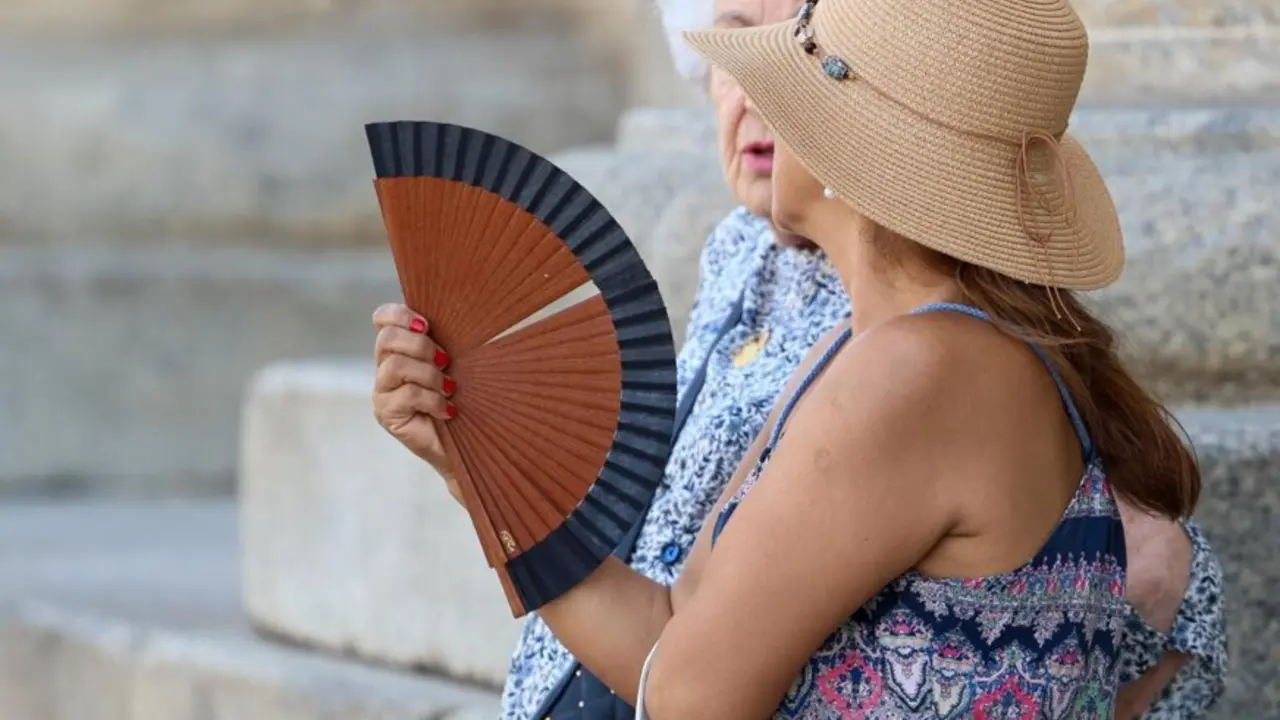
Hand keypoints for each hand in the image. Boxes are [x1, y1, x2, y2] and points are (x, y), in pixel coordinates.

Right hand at [371, 303, 461, 501]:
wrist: (467, 443)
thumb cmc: (464, 398)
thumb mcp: (455, 363)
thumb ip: (444, 341)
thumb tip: (460, 313)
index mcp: (400, 348)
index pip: (382, 317)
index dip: (399, 314)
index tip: (426, 325)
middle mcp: (385, 367)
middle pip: (387, 338)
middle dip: (421, 346)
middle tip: (445, 361)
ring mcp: (382, 391)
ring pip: (396, 365)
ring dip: (430, 375)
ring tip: (448, 389)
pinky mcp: (386, 413)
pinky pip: (407, 394)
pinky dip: (432, 399)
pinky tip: (447, 410)